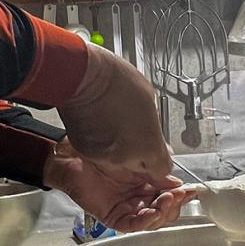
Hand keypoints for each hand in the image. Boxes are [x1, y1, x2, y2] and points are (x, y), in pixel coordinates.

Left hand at [44, 140, 193, 231]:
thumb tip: (176, 180)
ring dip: (163, 213)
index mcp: (148, 181)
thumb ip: (157, 167)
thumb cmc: (98, 149)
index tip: (191, 190)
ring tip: (166, 200)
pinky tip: (151, 214)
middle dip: (175, 204)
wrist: (70, 154)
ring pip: (152, 220)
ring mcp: (127, 207)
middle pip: (165, 210)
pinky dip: (144, 222)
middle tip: (178, 194)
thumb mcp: (138, 153)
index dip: (182, 194)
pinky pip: (131, 225)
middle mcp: (139, 196)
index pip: (171, 193)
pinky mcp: (112, 216)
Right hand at [55, 43, 171, 175]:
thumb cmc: (115, 81)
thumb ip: (154, 127)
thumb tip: (154, 134)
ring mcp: (103, 157)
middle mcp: (125, 159)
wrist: (82, 77)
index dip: (160, 157)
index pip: (161, 169)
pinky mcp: (85, 150)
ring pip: (118, 160)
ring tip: (117, 121)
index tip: (160, 150)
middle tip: (137, 130)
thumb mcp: (150, 100)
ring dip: (120, 146)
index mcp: (148, 147)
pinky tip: (103, 122)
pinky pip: (100, 152)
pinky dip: (103, 142)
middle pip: (139, 166)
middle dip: (140, 151)